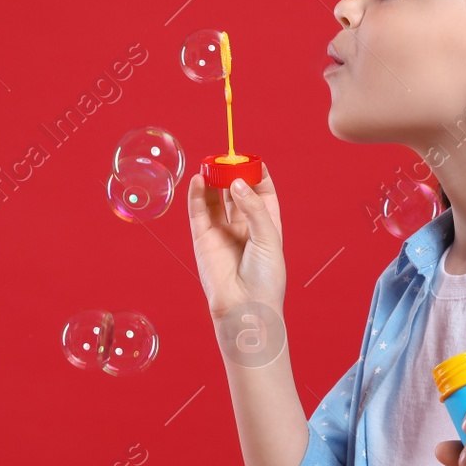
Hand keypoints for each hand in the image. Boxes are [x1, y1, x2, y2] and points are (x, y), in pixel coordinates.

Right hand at [185, 164, 285, 322]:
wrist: (245, 308)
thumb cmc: (265, 278)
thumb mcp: (268, 238)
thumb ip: (252, 208)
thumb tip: (236, 183)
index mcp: (265, 224)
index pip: (261, 192)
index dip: (257, 174)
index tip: (253, 160)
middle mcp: (243, 226)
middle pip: (236, 191)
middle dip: (232, 173)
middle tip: (227, 157)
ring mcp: (221, 231)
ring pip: (215, 198)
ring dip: (213, 180)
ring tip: (211, 164)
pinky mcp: (202, 239)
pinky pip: (198, 211)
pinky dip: (196, 194)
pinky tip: (199, 179)